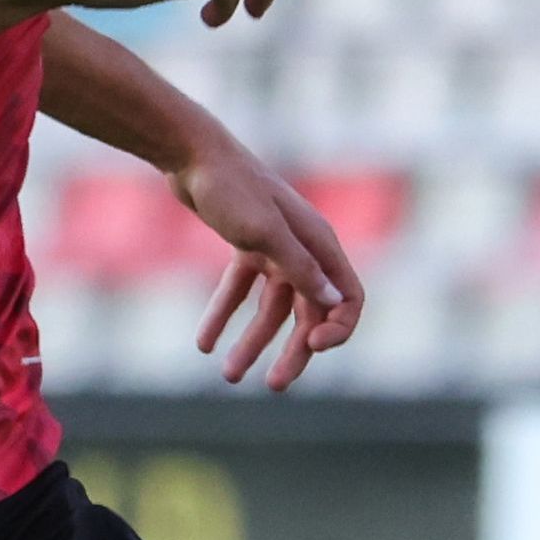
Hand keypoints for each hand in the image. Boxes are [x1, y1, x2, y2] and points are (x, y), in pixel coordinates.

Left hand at [175, 139, 363, 388]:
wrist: (190, 154)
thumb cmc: (231, 189)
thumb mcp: (265, 234)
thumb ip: (300, 268)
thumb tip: (333, 304)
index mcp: (319, 244)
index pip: (349, 298)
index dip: (338, 328)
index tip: (310, 347)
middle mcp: (303, 248)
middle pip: (309, 313)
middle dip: (294, 351)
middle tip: (274, 385)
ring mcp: (274, 248)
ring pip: (270, 308)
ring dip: (252, 342)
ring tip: (227, 374)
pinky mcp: (245, 246)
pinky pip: (240, 290)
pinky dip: (224, 315)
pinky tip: (204, 344)